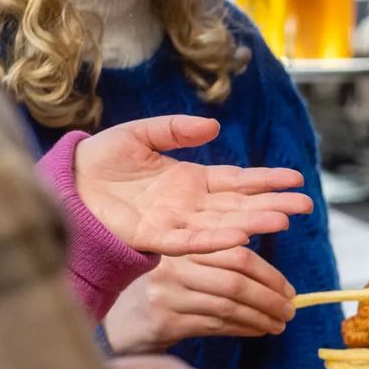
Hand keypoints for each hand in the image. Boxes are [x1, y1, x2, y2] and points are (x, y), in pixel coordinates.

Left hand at [74, 115, 311, 255]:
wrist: (64, 187)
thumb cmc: (99, 162)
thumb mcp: (139, 134)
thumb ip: (175, 129)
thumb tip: (213, 126)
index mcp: (190, 181)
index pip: (237, 182)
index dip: (266, 181)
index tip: (295, 180)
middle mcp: (190, 205)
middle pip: (239, 206)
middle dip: (272, 205)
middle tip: (305, 206)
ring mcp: (175, 224)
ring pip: (223, 225)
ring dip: (253, 222)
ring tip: (282, 220)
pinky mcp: (154, 239)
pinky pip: (191, 242)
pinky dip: (216, 240)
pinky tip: (241, 236)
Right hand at [104, 247, 295, 353]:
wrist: (119, 323)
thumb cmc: (166, 293)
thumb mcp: (188, 268)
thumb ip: (220, 265)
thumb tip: (277, 283)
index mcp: (184, 246)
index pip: (237, 255)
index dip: (270, 273)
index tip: (289, 290)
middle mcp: (174, 267)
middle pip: (236, 280)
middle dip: (270, 297)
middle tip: (290, 310)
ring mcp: (168, 295)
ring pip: (228, 305)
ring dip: (261, 317)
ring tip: (280, 324)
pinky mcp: (165, 322)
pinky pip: (216, 325)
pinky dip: (244, 329)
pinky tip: (258, 331)